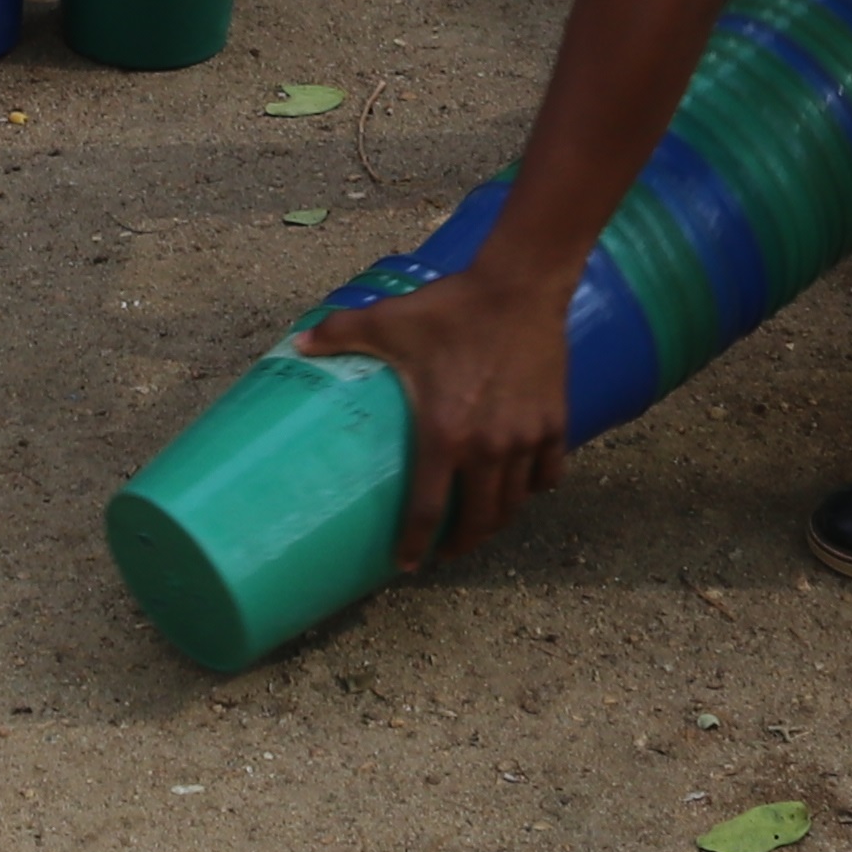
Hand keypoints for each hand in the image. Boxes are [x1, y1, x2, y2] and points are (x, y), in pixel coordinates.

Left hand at [305, 264, 575, 568]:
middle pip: (478, 521)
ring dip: (496, 522)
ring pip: (515, 504)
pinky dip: (536, 487)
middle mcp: (489, 448)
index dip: (414, 545)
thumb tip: (297, 344)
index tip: (407, 566)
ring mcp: (526, 439)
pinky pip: (548, 474)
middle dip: (461, 545)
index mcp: (444, 434)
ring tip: (480, 525)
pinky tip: (522, 485)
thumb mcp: (387, 321)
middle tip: (446, 551)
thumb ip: (339, 334)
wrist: (519, 286)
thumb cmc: (450, 308)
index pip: (427, 511)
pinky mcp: (554, 424)